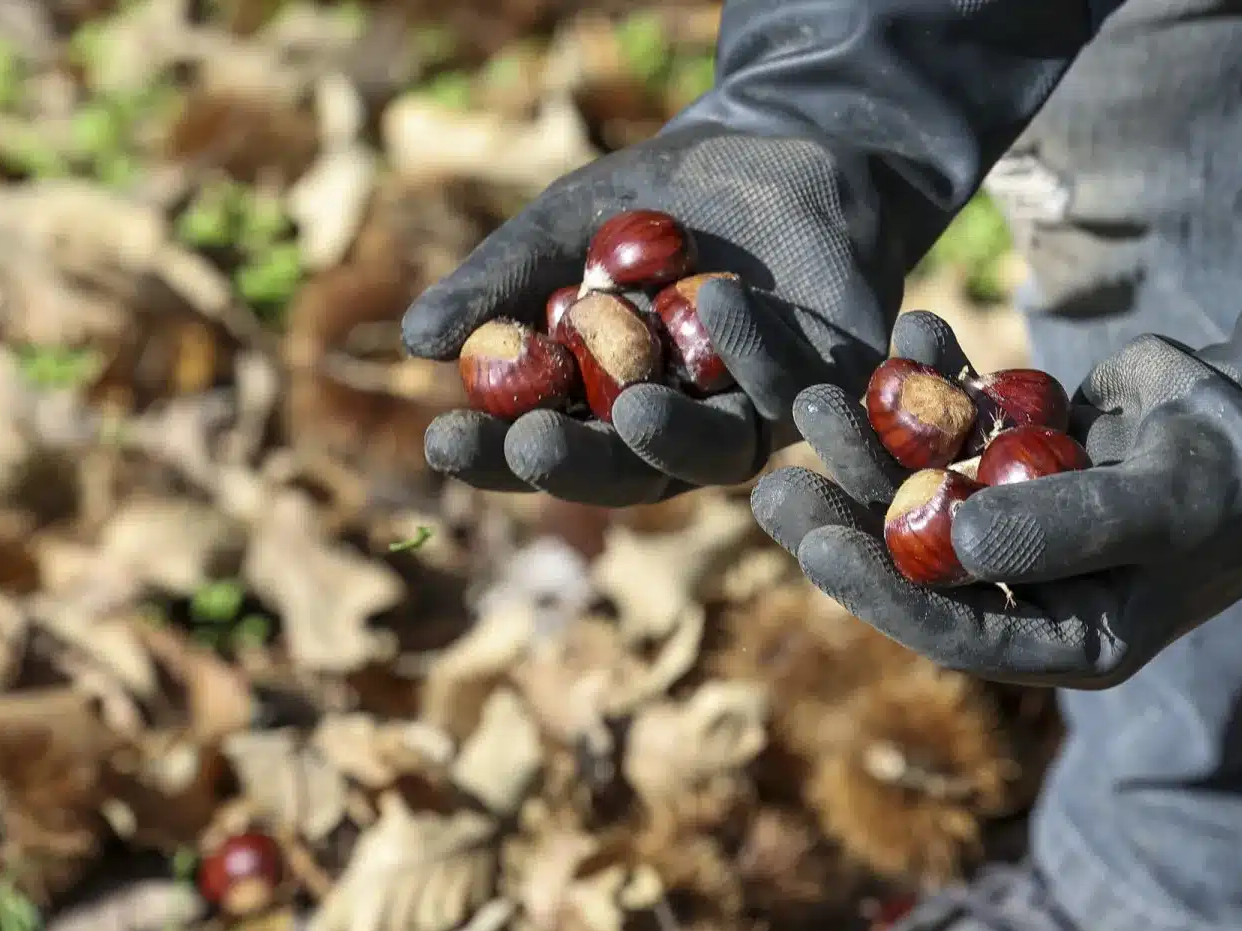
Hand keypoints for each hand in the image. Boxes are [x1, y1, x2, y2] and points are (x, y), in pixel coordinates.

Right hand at [401, 124, 901, 506]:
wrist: (772, 146)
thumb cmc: (656, 200)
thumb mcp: (563, 227)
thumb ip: (498, 283)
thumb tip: (417, 343)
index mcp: (607, 411)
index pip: (546, 451)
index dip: (493, 457)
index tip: (443, 441)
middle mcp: (679, 433)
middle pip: (627, 473)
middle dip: (578, 464)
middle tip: (529, 445)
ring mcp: (753, 418)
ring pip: (713, 453)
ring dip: (672, 435)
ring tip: (632, 408)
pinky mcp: (824, 388)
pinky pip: (787, 386)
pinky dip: (752, 347)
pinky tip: (713, 298)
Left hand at [750, 311, 1241, 688]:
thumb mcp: (1168, 503)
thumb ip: (1065, 526)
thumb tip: (953, 545)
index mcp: (1066, 639)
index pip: (955, 631)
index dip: (879, 593)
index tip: (815, 546)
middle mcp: (1031, 592)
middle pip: (916, 564)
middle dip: (848, 520)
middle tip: (772, 484)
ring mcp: (1018, 523)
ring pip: (922, 487)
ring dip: (871, 441)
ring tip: (813, 395)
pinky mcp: (1016, 460)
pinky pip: (957, 423)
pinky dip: (931, 378)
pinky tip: (905, 329)